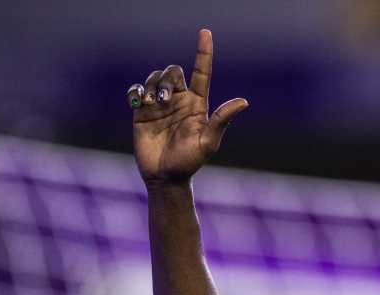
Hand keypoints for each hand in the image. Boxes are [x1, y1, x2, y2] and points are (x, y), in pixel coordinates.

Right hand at [129, 29, 248, 185]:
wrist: (164, 178)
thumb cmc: (190, 163)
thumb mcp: (208, 143)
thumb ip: (222, 120)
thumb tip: (244, 102)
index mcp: (197, 104)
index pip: (202, 72)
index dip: (203, 52)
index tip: (205, 32)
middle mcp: (179, 101)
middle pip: (173, 72)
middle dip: (167, 80)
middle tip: (164, 101)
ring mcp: (160, 105)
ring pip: (155, 78)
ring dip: (152, 86)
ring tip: (152, 105)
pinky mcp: (142, 112)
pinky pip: (136, 90)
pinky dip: (135, 92)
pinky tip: (137, 103)